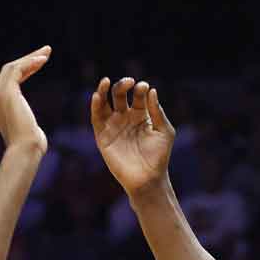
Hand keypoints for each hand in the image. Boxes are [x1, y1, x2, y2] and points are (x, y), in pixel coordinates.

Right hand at [0, 46, 49, 154]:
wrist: (25, 149)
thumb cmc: (31, 145)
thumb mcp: (29, 132)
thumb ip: (27, 125)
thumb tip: (33, 131)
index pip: (10, 80)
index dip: (26, 69)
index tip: (40, 62)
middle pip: (9, 70)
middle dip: (28, 59)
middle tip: (45, 52)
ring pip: (12, 67)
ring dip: (30, 58)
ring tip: (47, 52)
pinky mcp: (6, 92)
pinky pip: (16, 70)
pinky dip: (29, 63)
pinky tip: (42, 60)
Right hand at [90, 77, 175, 196]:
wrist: (147, 178)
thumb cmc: (159, 156)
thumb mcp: (164, 131)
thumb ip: (157, 112)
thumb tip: (152, 90)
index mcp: (141, 115)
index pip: (138, 96)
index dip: (140, 89)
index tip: (144, 87)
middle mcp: (126, 118)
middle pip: (120, 95)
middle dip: (123, 85)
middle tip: (130, 82)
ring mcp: (113, 125)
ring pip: (105, 103)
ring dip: (104, 90)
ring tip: (107, 81)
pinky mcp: (103, 135)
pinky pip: (96, 117)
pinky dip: (95, 106)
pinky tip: (97, 95)